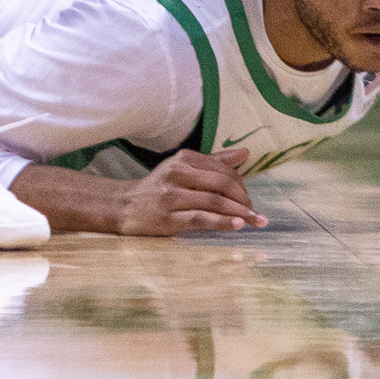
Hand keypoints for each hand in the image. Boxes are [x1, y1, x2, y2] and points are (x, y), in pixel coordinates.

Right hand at [116, 150, 269, 235]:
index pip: (223, 169)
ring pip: (214, 202)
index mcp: (184, 159)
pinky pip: (201, 219)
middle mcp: (178, 174)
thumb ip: (215, 161)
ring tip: (255, 221)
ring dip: (239, 212)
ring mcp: (172, 196)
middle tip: (255, 212)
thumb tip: (246, 153)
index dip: (242, 184)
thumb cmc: (159, 188)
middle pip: (222, 184)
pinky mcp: (168, 218)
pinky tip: (237, 225)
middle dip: (243, 199)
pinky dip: (222, 222)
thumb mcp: (183, 168)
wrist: (124, 206)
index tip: (249, 198)